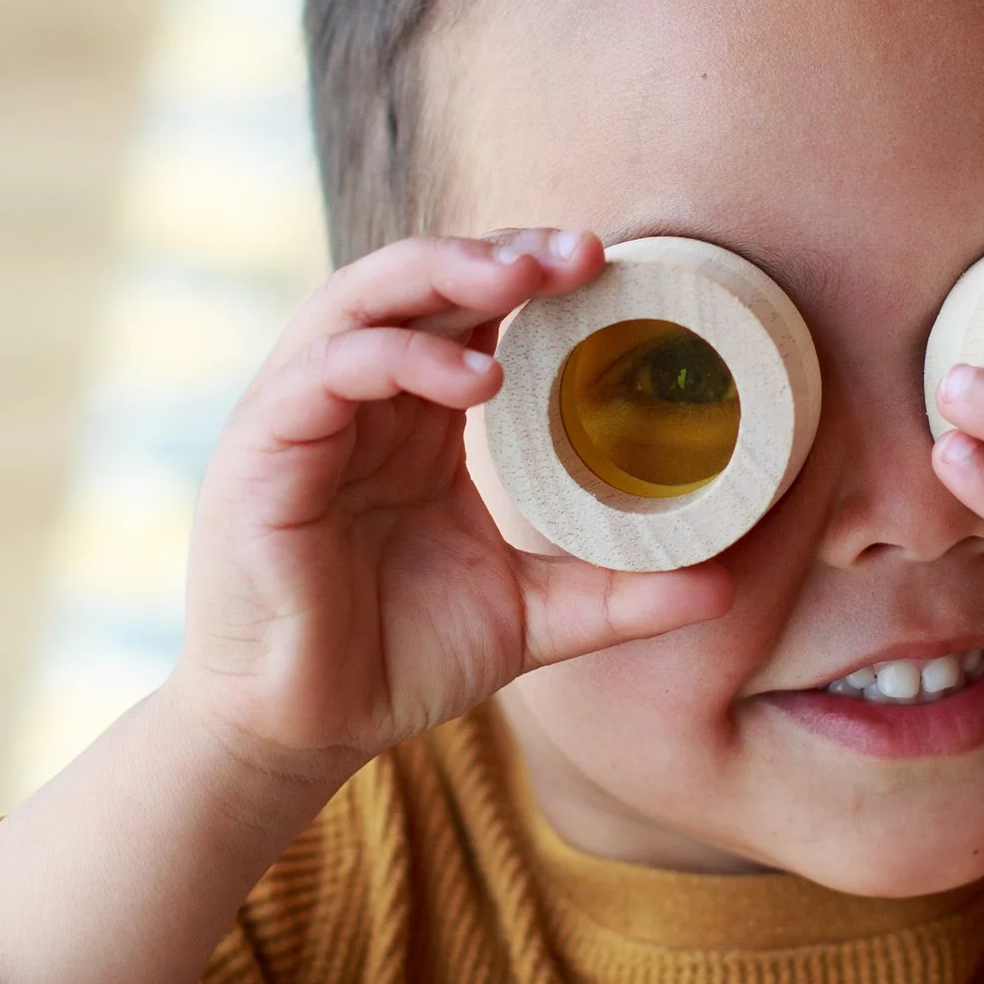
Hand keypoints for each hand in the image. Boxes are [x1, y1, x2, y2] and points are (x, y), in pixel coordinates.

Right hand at [176, 229, 731, 785]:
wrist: (305, 730)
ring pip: (361, 300)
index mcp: (413, 418)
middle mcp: (355, 400)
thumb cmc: (395, 659)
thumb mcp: (531, 618)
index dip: (528, 272)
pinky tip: (474, 379)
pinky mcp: (261, 454)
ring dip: (443, 275)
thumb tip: (722, 582)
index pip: (464, 308)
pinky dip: (397, 358)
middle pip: (416, 281)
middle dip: (496, 253)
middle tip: (584, 253)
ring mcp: (301, 418)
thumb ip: (616, 595)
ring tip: (524, 283)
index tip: (608, 266)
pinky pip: (322, 374)